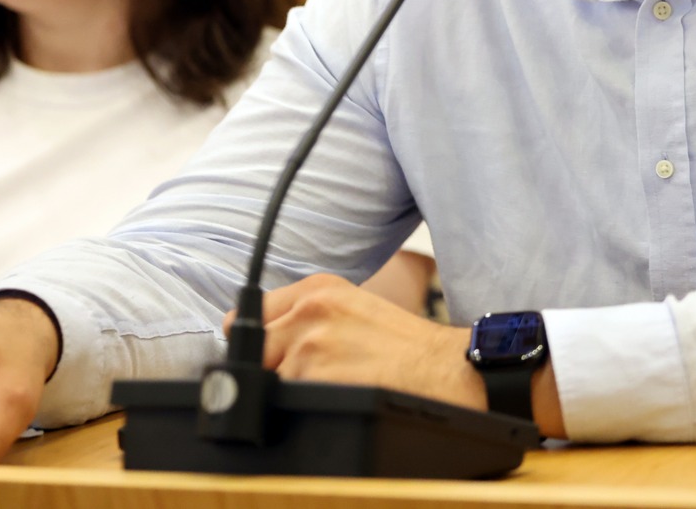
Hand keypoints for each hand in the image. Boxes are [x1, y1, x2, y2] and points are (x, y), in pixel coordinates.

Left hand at [246, 274, 481, 408]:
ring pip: (266, 380)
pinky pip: (284, 402)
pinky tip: (336, 400)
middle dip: (268, 367)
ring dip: (289, 391)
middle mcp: (310, 309)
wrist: (445, 369)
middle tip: (306, 378)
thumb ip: (306, 316)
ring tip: (332, 388)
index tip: (271, 355)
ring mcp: (310, 342)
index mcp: (318, 288)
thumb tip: (259, 343)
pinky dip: (303, 407)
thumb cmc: (404, 348)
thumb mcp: (352, 309)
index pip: (250, 313)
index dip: (258, 342)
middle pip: (250, 348)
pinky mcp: (314, 376)